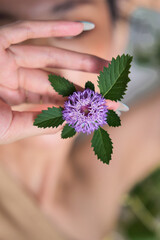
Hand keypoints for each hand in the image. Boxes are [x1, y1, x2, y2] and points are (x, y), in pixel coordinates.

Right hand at [0, 20, 109, 143]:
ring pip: (49, 55)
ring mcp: (7, 58)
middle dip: (84, 85)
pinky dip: (53, 26)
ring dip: (80, 59)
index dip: (78, 103)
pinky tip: (84, 27)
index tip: (103, 108)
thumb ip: (41, 123)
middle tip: (113, 90)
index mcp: (14, 96)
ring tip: (108, 65)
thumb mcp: (12, 128)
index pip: (52, 99)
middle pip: (55, 79)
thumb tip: (74, 122)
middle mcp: (13, 76)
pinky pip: (26, 29)